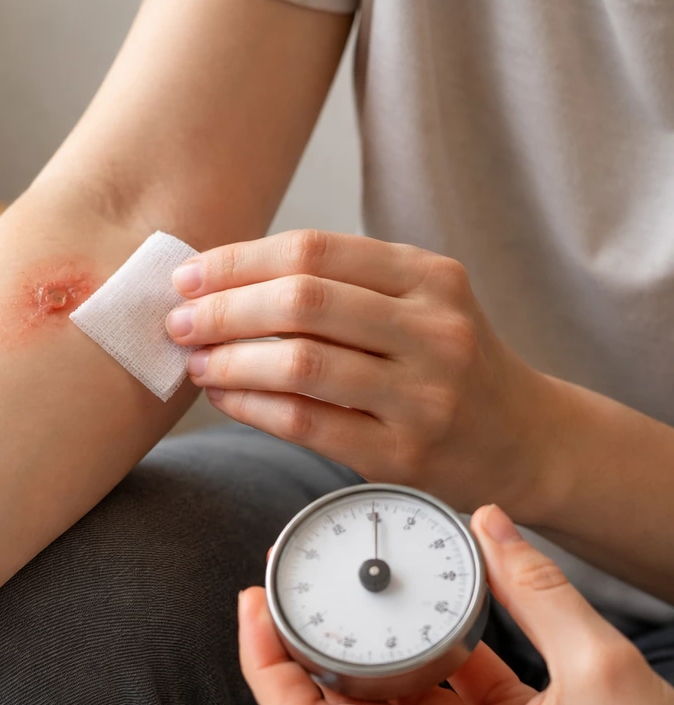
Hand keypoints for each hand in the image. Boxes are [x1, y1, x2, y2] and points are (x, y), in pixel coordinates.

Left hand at [167, 230, 554, 514]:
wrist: (525, 439)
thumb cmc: (451, 364)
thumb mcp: (419, 304)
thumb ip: (341, 286)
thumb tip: (226, 283)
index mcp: (430, 277)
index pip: (315, 250)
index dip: (239, 261)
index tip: (189, 276)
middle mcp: (433, 330)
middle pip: (303, 301)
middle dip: (223, 309)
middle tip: (178, 320)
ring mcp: (423, 395)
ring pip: (299, 363)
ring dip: (229, 360)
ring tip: (194, 361)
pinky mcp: (404, 453)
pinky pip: (305, 422)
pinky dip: (250, 407)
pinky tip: (223, 397)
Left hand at [239, 504, 673, 704]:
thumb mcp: (603, 678)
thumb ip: (541, 594)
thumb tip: (492, 521)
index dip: (264, 667)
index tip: (250, 605)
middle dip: (308, 644)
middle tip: (289, 580)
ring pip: (390, 702)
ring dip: (373, 647)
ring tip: (359, 586)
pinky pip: (445, 703)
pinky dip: (438, 657)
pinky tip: (446, 610)